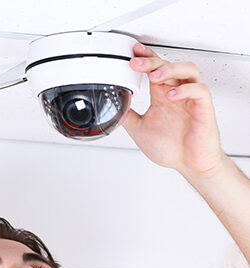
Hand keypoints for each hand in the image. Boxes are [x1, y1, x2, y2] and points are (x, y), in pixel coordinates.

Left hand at [122, 43, 226, 177]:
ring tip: (155, 75)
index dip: (147, 57)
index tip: (133, 51)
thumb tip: (114, 107)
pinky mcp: (203, 108)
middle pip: (168, 66)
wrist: (189, 164)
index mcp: (162, 97)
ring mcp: (191, 99)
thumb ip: (128, 117)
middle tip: (136, 62)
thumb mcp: (140, 130)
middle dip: (152, 62)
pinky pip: (199, 91)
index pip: (155, 69)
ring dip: (170, 69)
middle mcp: (177, 94)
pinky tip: (171, 95)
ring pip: (188, 71)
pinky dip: (185, 89)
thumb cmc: (172, 148)